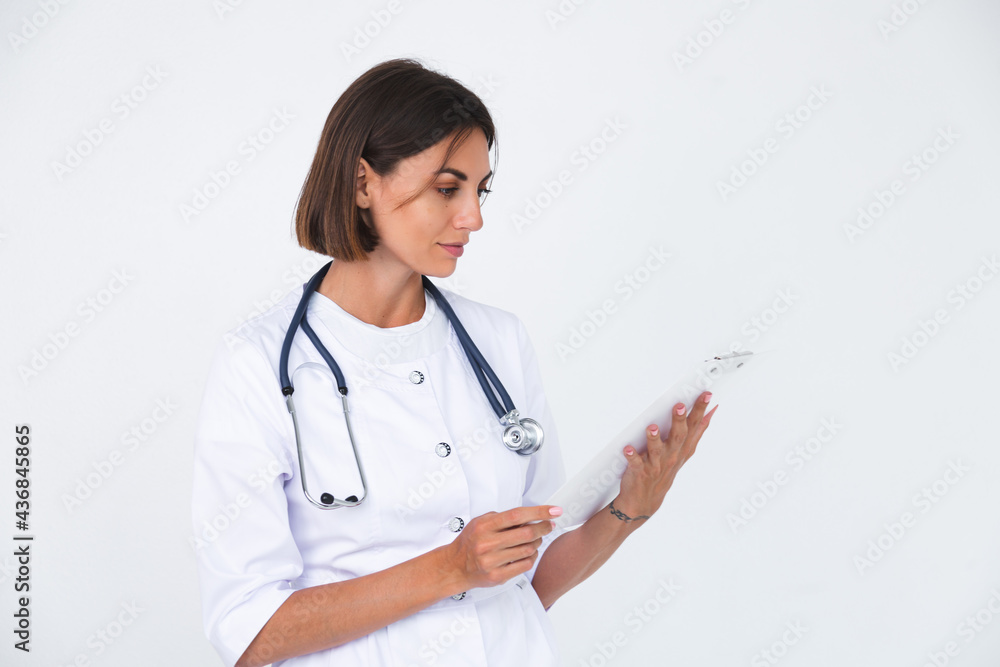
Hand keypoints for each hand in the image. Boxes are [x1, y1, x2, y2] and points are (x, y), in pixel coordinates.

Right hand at [446, 505, 558, 589]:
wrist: (455, 567)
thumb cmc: (471, 542)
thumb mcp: (481, 522)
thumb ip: (502, 518)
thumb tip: (530, 515)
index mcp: (484, 526)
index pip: (516, 515)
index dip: (539, 511)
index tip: (554, 510)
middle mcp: (487, 543)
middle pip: (526, 533)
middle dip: (543, 527)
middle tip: (550, 524)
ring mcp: (492, 561)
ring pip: (528, 550)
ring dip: (538, 542)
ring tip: (537, 538)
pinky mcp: (497, 576)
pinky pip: (524, 565)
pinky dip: (532, 556)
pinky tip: (530, 552)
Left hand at [613, 391, 717, 520]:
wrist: (646, 499)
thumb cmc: (666, 469)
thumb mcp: (685, 451)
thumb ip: (697, 430)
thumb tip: (711, 411)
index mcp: (683, 449)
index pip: (694, 427)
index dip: (700, 411)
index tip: (705, 395)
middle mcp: (671, 456)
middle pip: (678, 436)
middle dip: (679, 421)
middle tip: (680, 406)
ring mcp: (656, 465)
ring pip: (656, 450)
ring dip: (654, 439)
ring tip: (652, 427)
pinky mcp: (640, 472)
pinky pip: (635, 463)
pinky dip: (632, 455)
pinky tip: (627, 448)